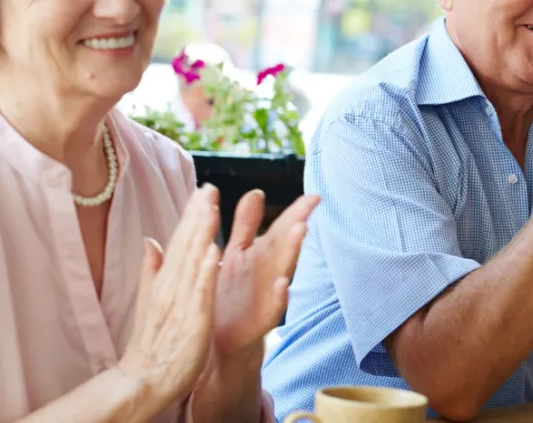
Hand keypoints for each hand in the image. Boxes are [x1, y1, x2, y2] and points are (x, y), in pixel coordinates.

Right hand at [117, 186, 221, 404]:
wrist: (143, 380)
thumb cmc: (153, 341)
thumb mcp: (152, 299)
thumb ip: (152, 269)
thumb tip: (150, 240)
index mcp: (166, 280)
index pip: (180, 241)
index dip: (192, 215)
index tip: (204, 188)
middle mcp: (171, 286)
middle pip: (185, 245)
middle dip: (198, 215)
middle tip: (209, 186)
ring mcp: (181, 303)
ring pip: (193, 262)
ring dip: (202, 234)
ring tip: (212, 207)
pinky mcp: (192, 321)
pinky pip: (200, 294)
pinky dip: (205, 273)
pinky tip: (214, 253)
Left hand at [212, 189, 321, 361]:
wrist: (218, 341)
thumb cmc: (229, 297)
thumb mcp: (236, 255)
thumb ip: (246, 224)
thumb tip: (256, 191)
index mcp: (260, 255)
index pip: (281, 228)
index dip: (296, 211)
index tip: (314, 196)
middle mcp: (267, 273)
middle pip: (285, 245)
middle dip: (297, 225)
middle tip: (311, 206)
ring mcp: (266, 296)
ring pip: (282, 270)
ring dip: (293, 252)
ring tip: (301, 231)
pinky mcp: (258, 321)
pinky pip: (271, 308)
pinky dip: (278, 297)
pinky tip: (283, 284)